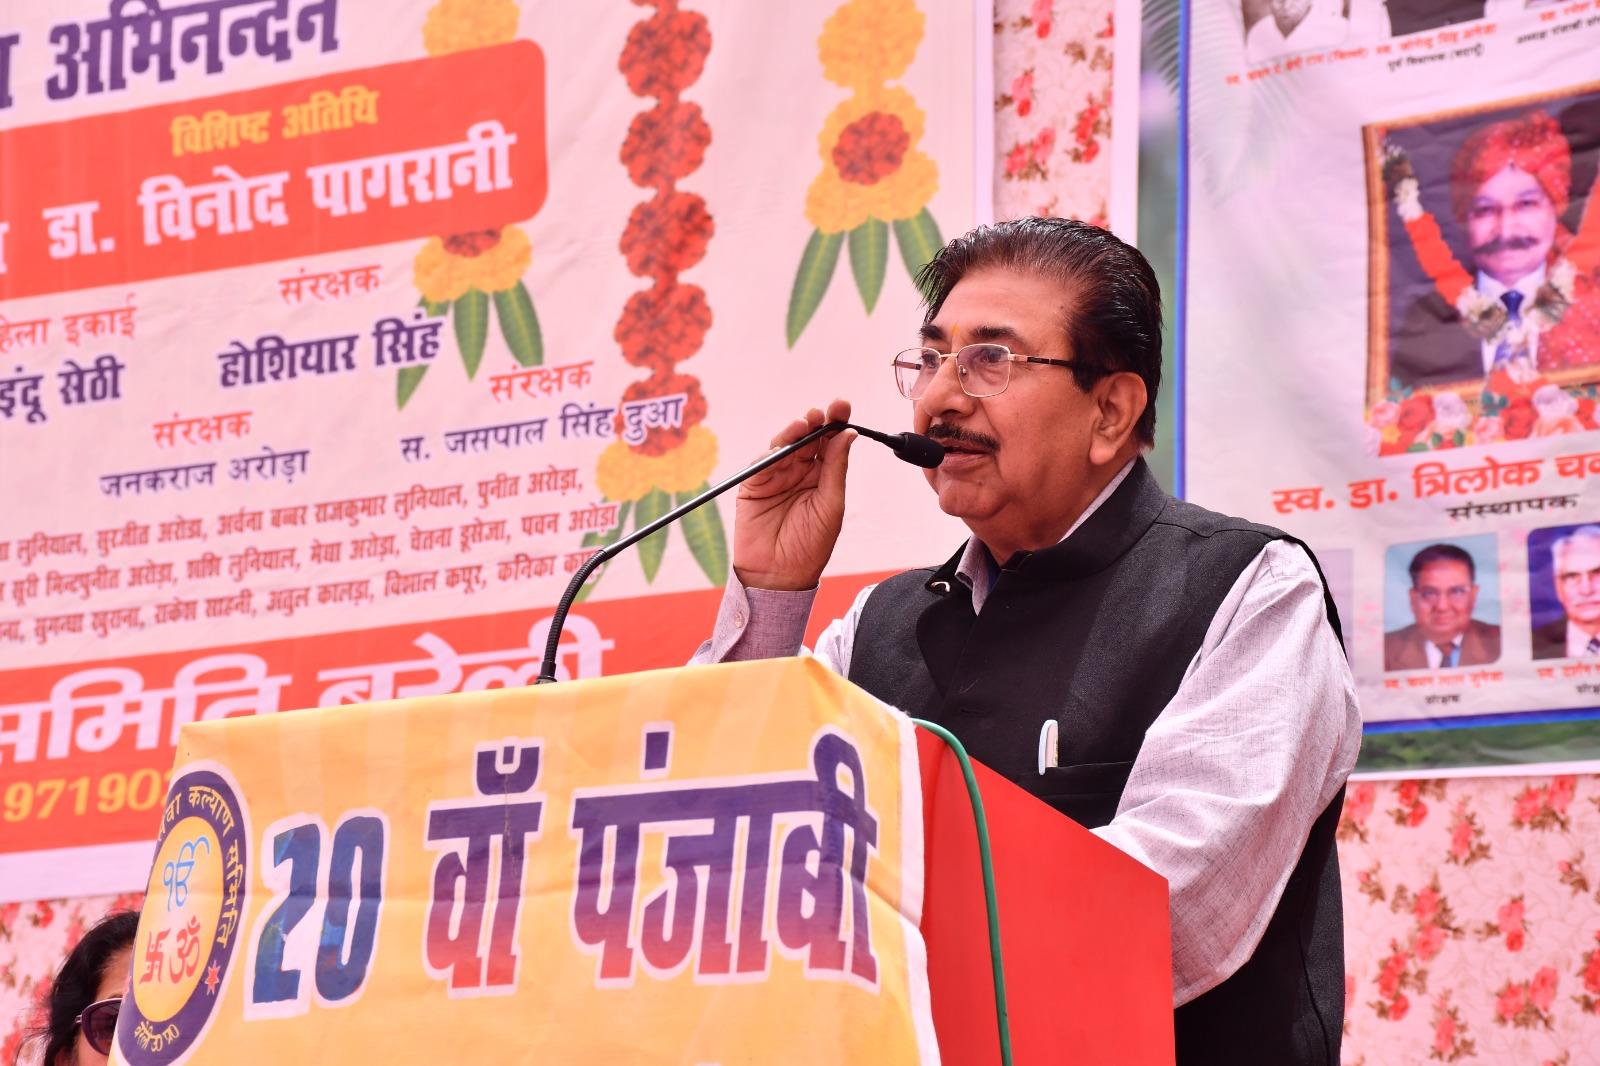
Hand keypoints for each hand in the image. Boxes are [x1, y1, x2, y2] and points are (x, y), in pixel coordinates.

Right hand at [733, 399, 855, 590]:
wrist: (779, 575)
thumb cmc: (810, 545)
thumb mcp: (831, 504)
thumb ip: (835, 468)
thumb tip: (848, 435)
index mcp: (823, 477)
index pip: (830, 443)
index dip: (835, 423)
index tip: (842, 406)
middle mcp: (800, 472)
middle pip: (807, 438)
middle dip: (815, 422)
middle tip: (822, 412)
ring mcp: (776, 476)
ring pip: (784, 445)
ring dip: (794, 432)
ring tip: (804, 424)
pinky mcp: (754, 485)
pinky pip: (761, 464)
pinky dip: (770, 454)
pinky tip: (781, 451)